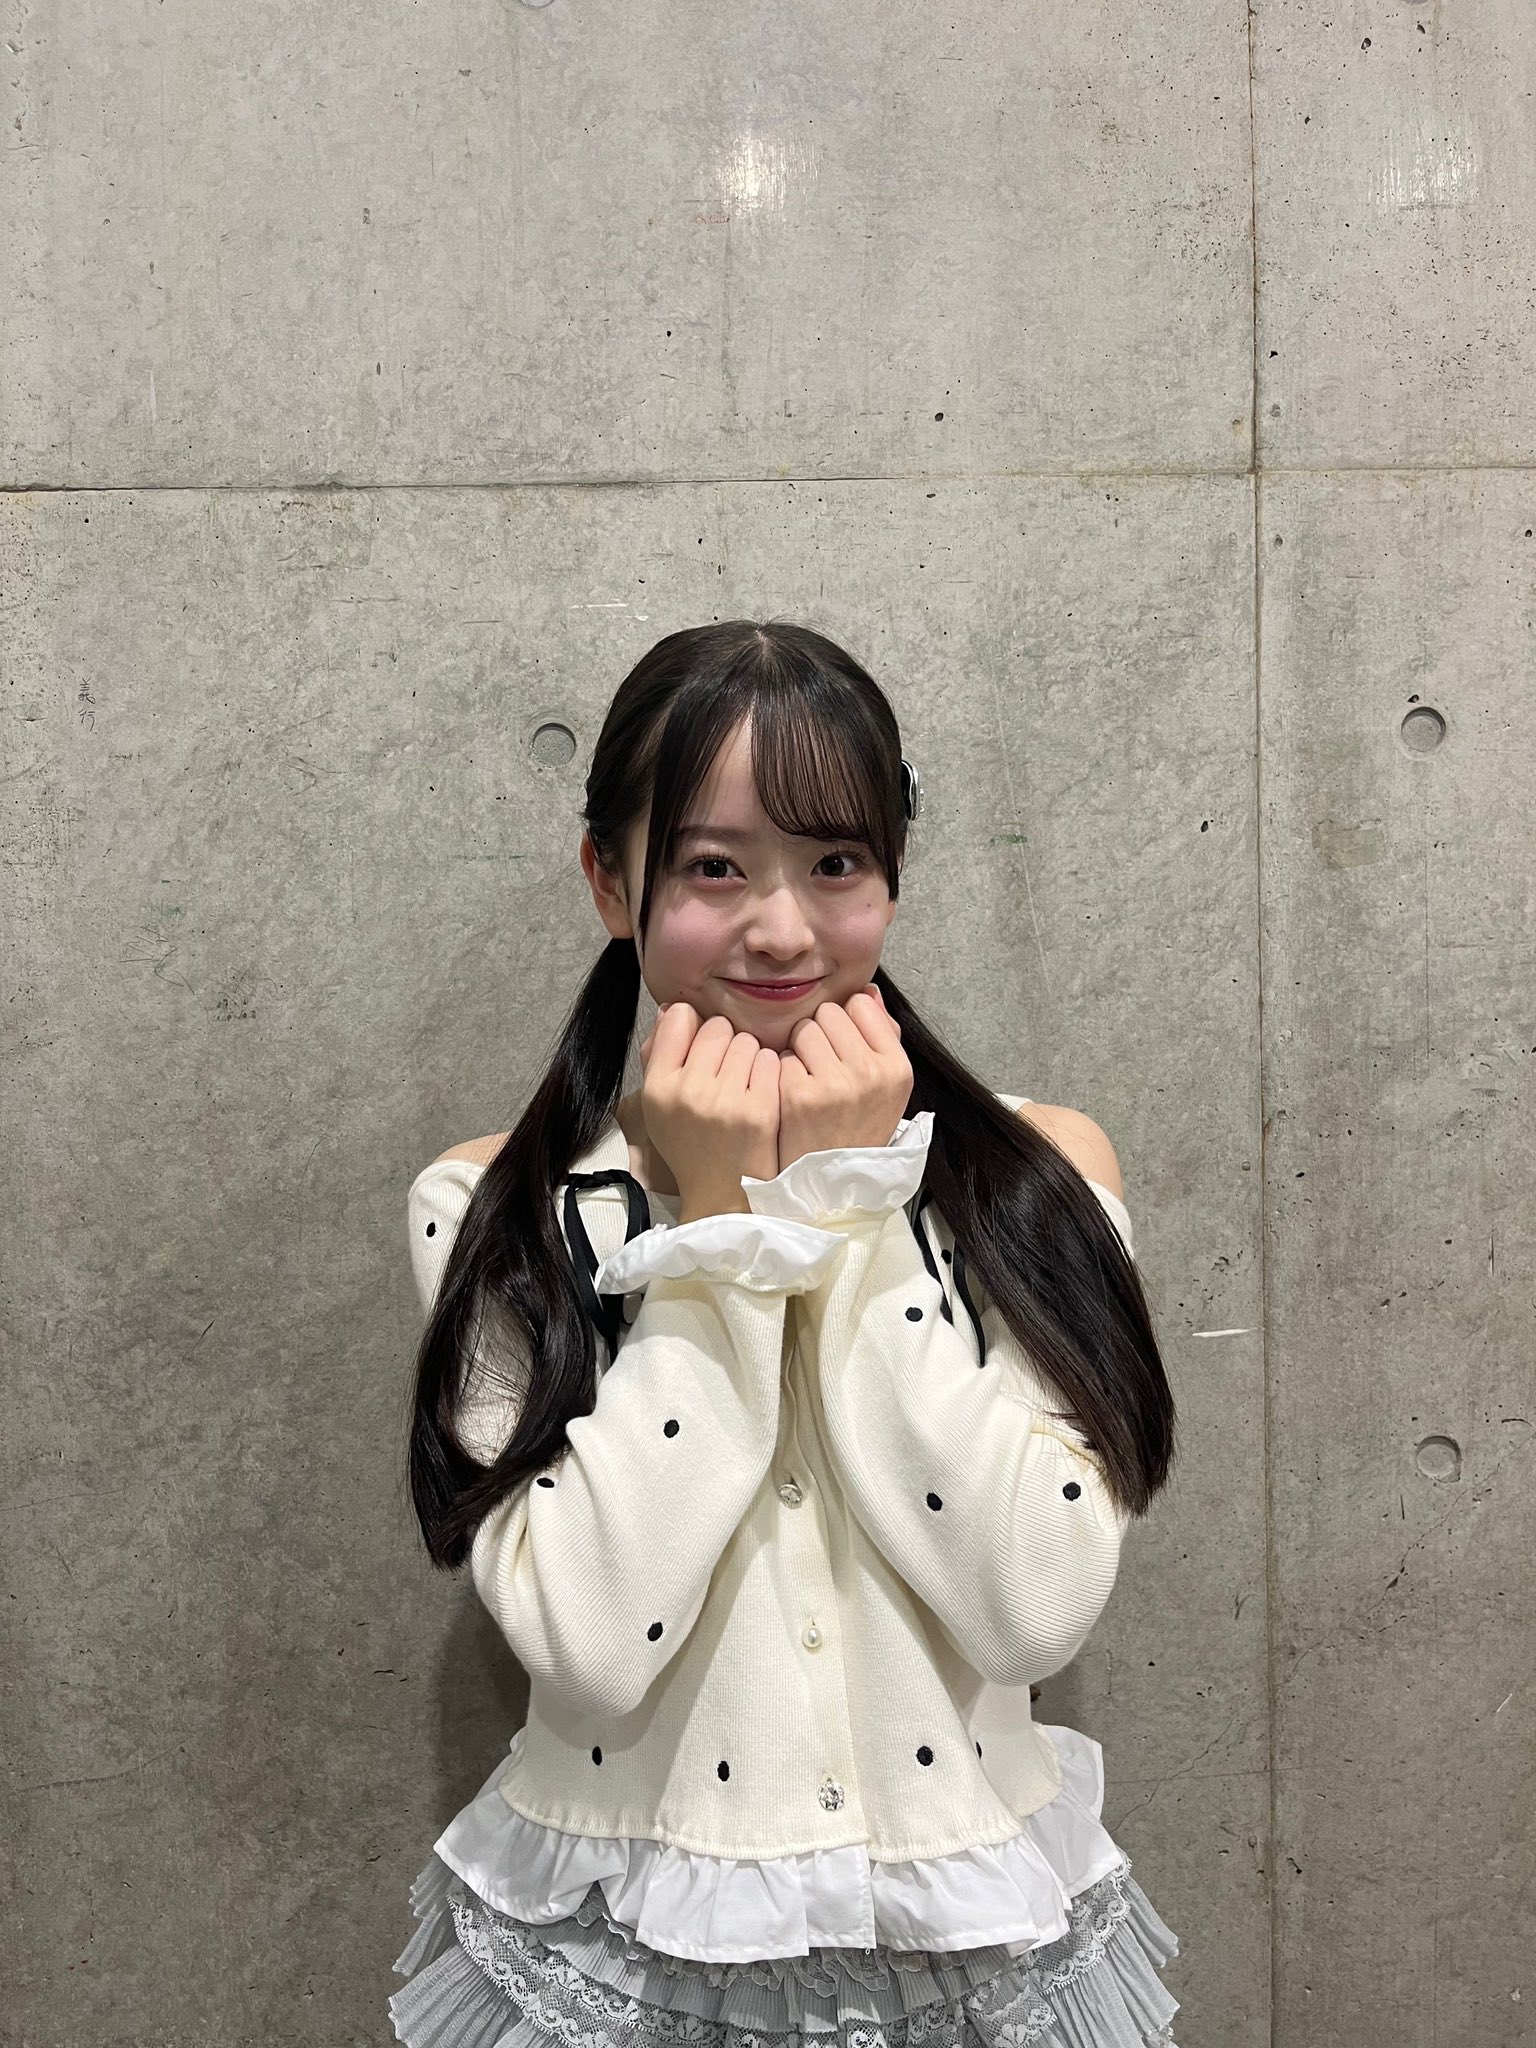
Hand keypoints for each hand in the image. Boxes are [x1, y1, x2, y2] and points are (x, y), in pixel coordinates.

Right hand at [636, 1004, 782, 1197]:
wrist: (723, 1193)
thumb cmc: (691, 1143)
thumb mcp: (661, 1104)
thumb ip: (662, 1053)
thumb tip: (673, 1008)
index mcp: (659, 1087)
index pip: (678, 1019)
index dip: (694, 1026)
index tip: (701, 1046)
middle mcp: (688, 1091)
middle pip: (717, 1027)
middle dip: (726, 1043)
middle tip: (727, 1071)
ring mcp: (725, 1101)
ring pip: (746, 1041)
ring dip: (749, 1056)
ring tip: (743, 1083)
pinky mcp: (760, 1110)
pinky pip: (769, 1060)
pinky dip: (768, 1071)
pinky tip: (761, 1092)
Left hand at [776, 984, 912, 1171]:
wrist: (834, 1186)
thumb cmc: (859, 1126)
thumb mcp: (886, 1085)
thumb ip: (882, 1034)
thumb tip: (867, 990)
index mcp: (897, 1067)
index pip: (860, 1004)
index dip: (846, 1022)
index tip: (845, 1048)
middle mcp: (869, 1072)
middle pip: (829, 1013)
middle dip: (821, 1033)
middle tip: (823, 1066)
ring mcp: (834, 1084)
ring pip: (803, 1030)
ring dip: (799, 1050)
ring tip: (809, 1080)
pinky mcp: (798, 1096)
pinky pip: (782, 1057)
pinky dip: (782, 1074)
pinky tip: (793, 1097)